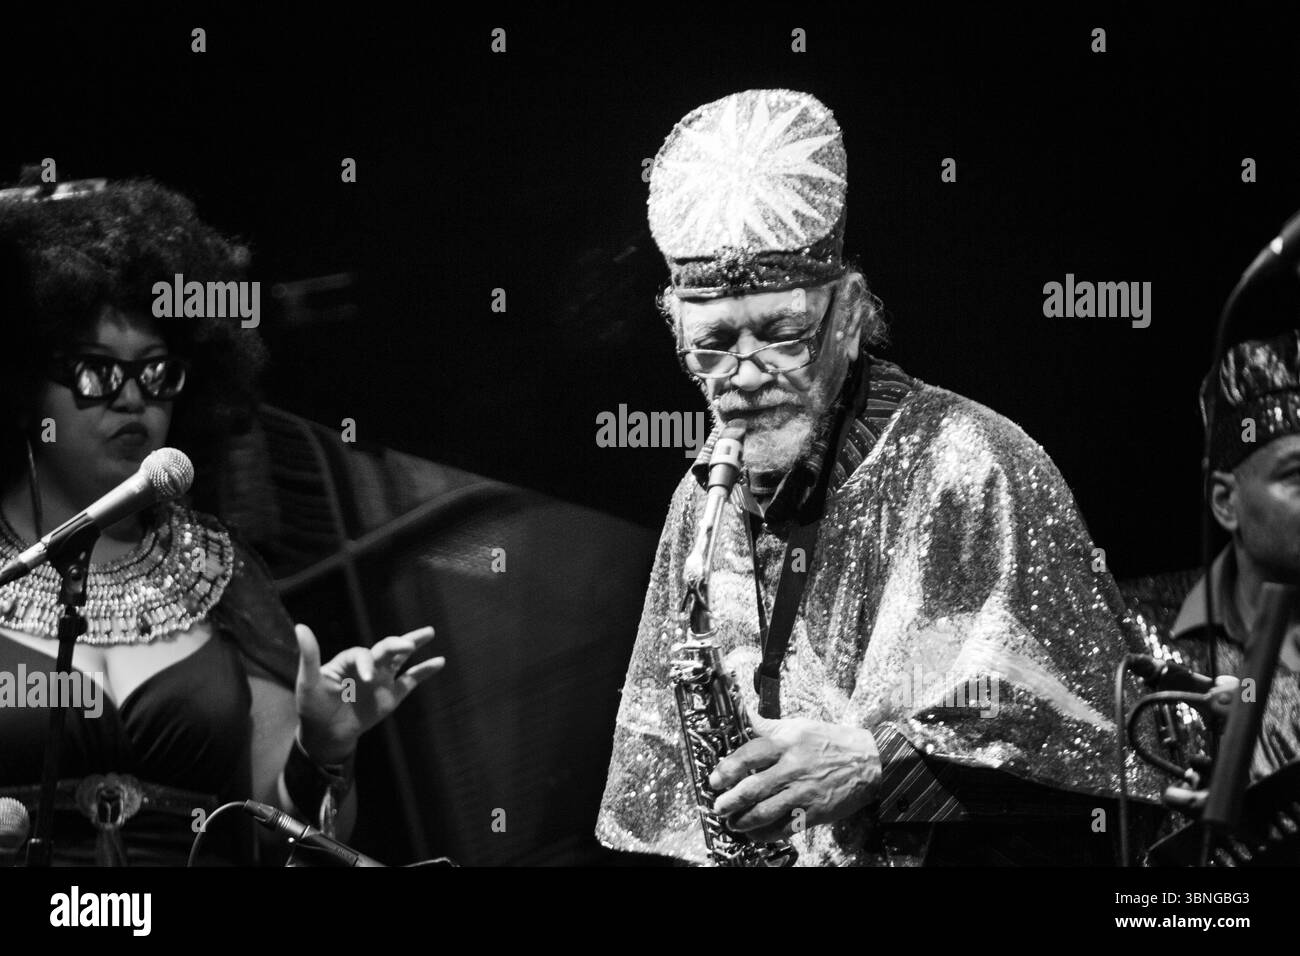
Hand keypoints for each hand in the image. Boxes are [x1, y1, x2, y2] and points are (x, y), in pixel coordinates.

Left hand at [294, 623, 444, 764]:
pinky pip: (412, 679)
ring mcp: (382, 678)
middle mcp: (367, 665)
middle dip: (396, 644)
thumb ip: (309, 655)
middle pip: (385, 648)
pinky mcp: (393, 694)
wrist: (325, 735)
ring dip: (413, 644)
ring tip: (429, 631)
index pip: (362, 654)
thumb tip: (301, 627)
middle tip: (407, 644)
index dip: (366, 663)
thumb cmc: (313, 707)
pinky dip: (425, 671)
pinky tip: (440, 661)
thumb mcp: (308, 682)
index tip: (367, 678)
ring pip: (400, 657)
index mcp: (349, 661)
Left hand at [708, 714, 880, 841]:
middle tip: (718, 806)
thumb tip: (743, 714)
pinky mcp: (814, 813)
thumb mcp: (799, 726)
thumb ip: (768, 725)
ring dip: (743, 820)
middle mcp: (792, 768)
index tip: (715, 779)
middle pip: (752, 788)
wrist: (869, 761)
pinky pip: (785, 827)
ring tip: (732, 822)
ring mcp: (804, 793)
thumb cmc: (831, 741)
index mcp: (786, 743)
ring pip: (765, 812)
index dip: (727, 769)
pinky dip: (766, 833)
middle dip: (730, 800)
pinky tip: (755, 833)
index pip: (749, 755)